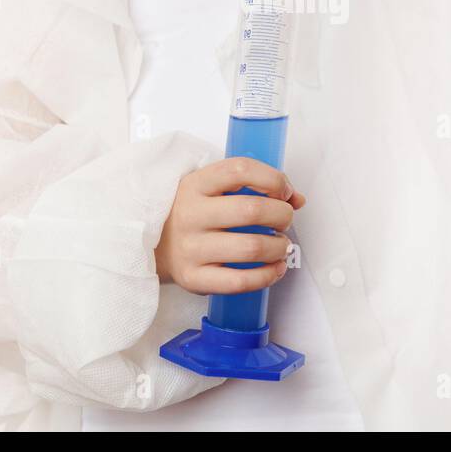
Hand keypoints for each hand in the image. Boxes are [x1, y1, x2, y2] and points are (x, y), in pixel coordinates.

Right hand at [154, 157, 306, 295]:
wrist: (153, 245)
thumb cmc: (192, 214)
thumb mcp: (213, 190)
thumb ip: (254, 187)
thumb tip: (297, 199)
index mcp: (195, 184)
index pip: (240, 170)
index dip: (272, 179)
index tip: (284, 191)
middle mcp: (190, 214)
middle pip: (251, 210)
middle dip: (281, 215)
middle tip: (285, 220)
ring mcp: (190, 248)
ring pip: (251, 247)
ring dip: (279, 247)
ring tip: (282, 246)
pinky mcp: (193, 278)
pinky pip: (239, 281)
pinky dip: (267, 276)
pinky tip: (275, 268)